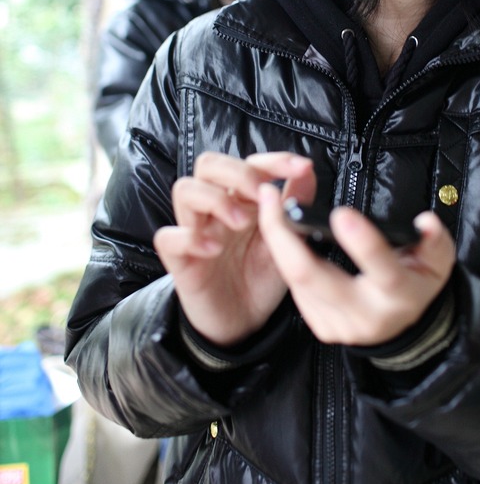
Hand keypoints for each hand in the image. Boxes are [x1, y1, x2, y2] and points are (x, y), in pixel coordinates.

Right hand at [154, 151, 315, 345]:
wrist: (243, 322)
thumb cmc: (260, 277)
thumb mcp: (286, 240)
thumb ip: (294, 205)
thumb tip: (307, 171)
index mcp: (242, 199)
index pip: (249, 162)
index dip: (274, 161)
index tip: (300, 168)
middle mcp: (215, 209)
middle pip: (209, 164)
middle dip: (238, 172)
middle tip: (261, 194)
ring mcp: (195, 230)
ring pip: (184, 189)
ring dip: (214, 199)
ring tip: (240, 223)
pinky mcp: (180, 259)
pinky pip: (168, 237)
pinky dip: (189, 237)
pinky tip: (214, 249)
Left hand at [258, 184, 454, 346]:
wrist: (405, 324)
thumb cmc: (417, 282)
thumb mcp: (436, 261)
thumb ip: (433, 240)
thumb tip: (425, 222)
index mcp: (399, 297)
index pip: (382, 271)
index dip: (363, 243)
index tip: (341, 214)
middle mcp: (366, 316)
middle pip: (315, 278)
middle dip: (288, 238)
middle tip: (274, 201)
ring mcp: (339, 325)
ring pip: (297, 282)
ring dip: (278, 242)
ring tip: (269, 207)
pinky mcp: (321, 326)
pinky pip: (296, 289)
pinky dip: (284, 258)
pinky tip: (278, 233)